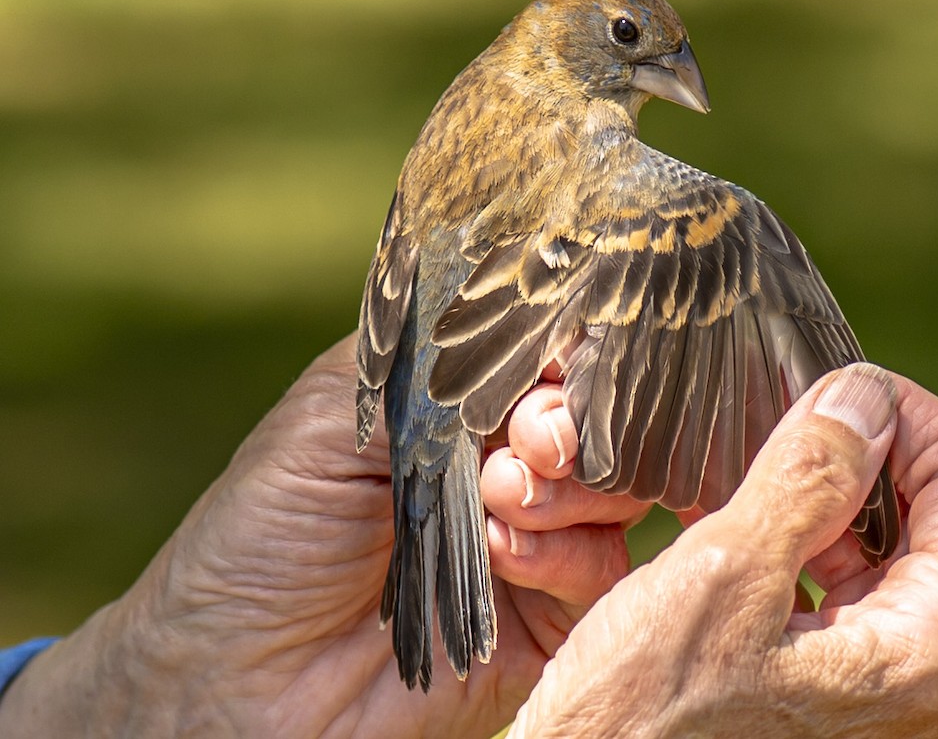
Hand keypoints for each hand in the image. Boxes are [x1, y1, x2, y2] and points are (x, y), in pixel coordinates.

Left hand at [0, 335, 647, 737]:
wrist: (244, 680)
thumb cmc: (266, 533)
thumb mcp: (333, 413)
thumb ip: (430, 363)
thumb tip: (533, 334)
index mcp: (458, 401)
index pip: (547, 350)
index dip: (563, 353)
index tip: (543, 375)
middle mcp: (505, 459)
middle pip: (599, 416)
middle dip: (571, 420)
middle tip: (527, 443)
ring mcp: (534, 534)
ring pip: (616, 487)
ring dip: (567, 487)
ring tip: (500, 500)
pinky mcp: (550, 611)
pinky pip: (604, 568)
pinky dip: (564, 554)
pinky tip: (503, 557)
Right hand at [510, 363, 937, 737]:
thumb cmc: (643, 718)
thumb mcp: (720, 578)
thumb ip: (805, 479)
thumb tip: (863, 399)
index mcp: (928, 651)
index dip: (916, 418)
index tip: (833, 394)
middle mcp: (926, 678)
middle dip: (868, 450)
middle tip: (785, 419)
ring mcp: (880, 690)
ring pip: (891, 549)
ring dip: (828, 491)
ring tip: (750, 465)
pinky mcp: (832, 693)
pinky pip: (845, 590)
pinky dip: (802, 539)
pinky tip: (736, 521)